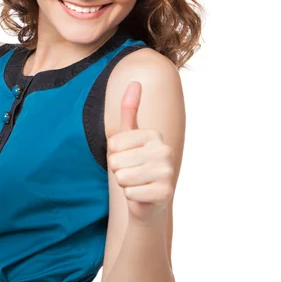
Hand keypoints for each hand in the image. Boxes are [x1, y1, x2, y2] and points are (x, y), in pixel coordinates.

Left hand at [107, 80, 174, 224]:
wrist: (148, 200)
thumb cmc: (135, 165)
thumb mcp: (129, 136)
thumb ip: (130, 110)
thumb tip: (134, 81)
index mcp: (154, 135)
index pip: (113, 144)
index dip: (114, 155)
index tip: (128, 158)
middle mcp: (164, 150)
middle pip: (116, 161)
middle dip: (118, 170)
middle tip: (132, 173)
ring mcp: (167, 171)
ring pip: (122, 176)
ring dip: (124, 183)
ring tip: (136, 182)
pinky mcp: (165, 192)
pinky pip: (129, 192)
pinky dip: (131, 196)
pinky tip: (141, 194)